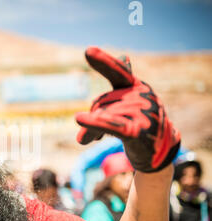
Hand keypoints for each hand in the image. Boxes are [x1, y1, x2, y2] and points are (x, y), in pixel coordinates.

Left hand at [76, 47, 180, 172]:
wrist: (159, 151)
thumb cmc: (139, 125)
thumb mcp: (126, 108)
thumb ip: (111, 97)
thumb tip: (109, 77)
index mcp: (136, 87)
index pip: (118, 73)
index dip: (104, 63)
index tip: (88, 51)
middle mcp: (141, 96)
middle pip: (101, 103)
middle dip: (92, 119)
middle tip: (92, 135)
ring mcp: (143, 113)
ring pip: (102, 116)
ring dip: (91, 131)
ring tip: (86, 140)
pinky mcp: (138, 132)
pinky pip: (112, 125)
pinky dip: (95, 123)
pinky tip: (79, 119)